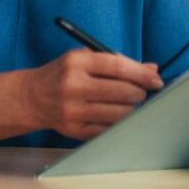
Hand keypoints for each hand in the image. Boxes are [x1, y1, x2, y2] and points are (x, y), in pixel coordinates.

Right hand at [25, 49, 163, 140]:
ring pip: (119, 113)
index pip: (117, 67)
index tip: (156, 80)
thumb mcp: (84, 58)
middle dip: (139, 92)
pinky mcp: (74, 130)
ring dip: (131, 108)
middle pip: (122, 92)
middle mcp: (73, 86)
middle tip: (141, 92)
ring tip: (126, 102)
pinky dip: (118, 122)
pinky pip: (109, 129)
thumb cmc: (64, 73)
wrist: (32, 97)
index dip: (141, 74)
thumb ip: (117, 62)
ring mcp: (73, 111)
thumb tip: (151, 70)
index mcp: (76, 63)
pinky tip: (115, 114)